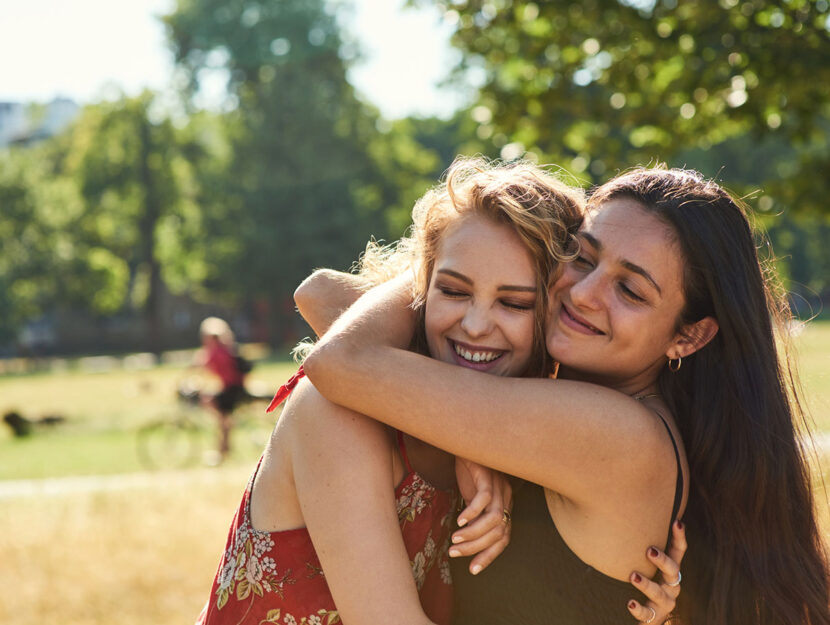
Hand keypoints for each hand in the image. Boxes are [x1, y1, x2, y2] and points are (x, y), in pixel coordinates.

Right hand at [450, 457, 512, 574]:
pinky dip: (472, 512)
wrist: (464, 439)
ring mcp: (499, 485)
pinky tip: (458, 519)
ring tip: (454, 540)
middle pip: (499, 532)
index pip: (504, 538)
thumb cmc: (468, 469)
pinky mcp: (487, 474)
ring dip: (473, 534)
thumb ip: (475, 515)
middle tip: (455, 553)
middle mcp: (506, 496)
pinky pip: (484, 498)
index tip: (472, 570)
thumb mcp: (473, 495)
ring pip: (494, 519)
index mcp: (505, 504)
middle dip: (477, 548)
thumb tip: (464, 540)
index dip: (490, 556)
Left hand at [627, 520, 685, 623]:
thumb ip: (633, 545)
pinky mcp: (654, 617)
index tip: (677, 522)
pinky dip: (639, 609)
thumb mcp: (641, 563)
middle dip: (663, 561)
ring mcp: (664, 603)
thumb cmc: (641, 581)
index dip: (679, 538)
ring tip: (633, 576)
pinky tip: (630, 603)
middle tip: (649, 550)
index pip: (678, 551)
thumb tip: (611, 517)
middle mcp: (670, 585)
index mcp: (668, 570)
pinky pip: (649, 614)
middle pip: (673, 571)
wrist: (645, 615)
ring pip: (660, 593)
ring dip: (648, 584)